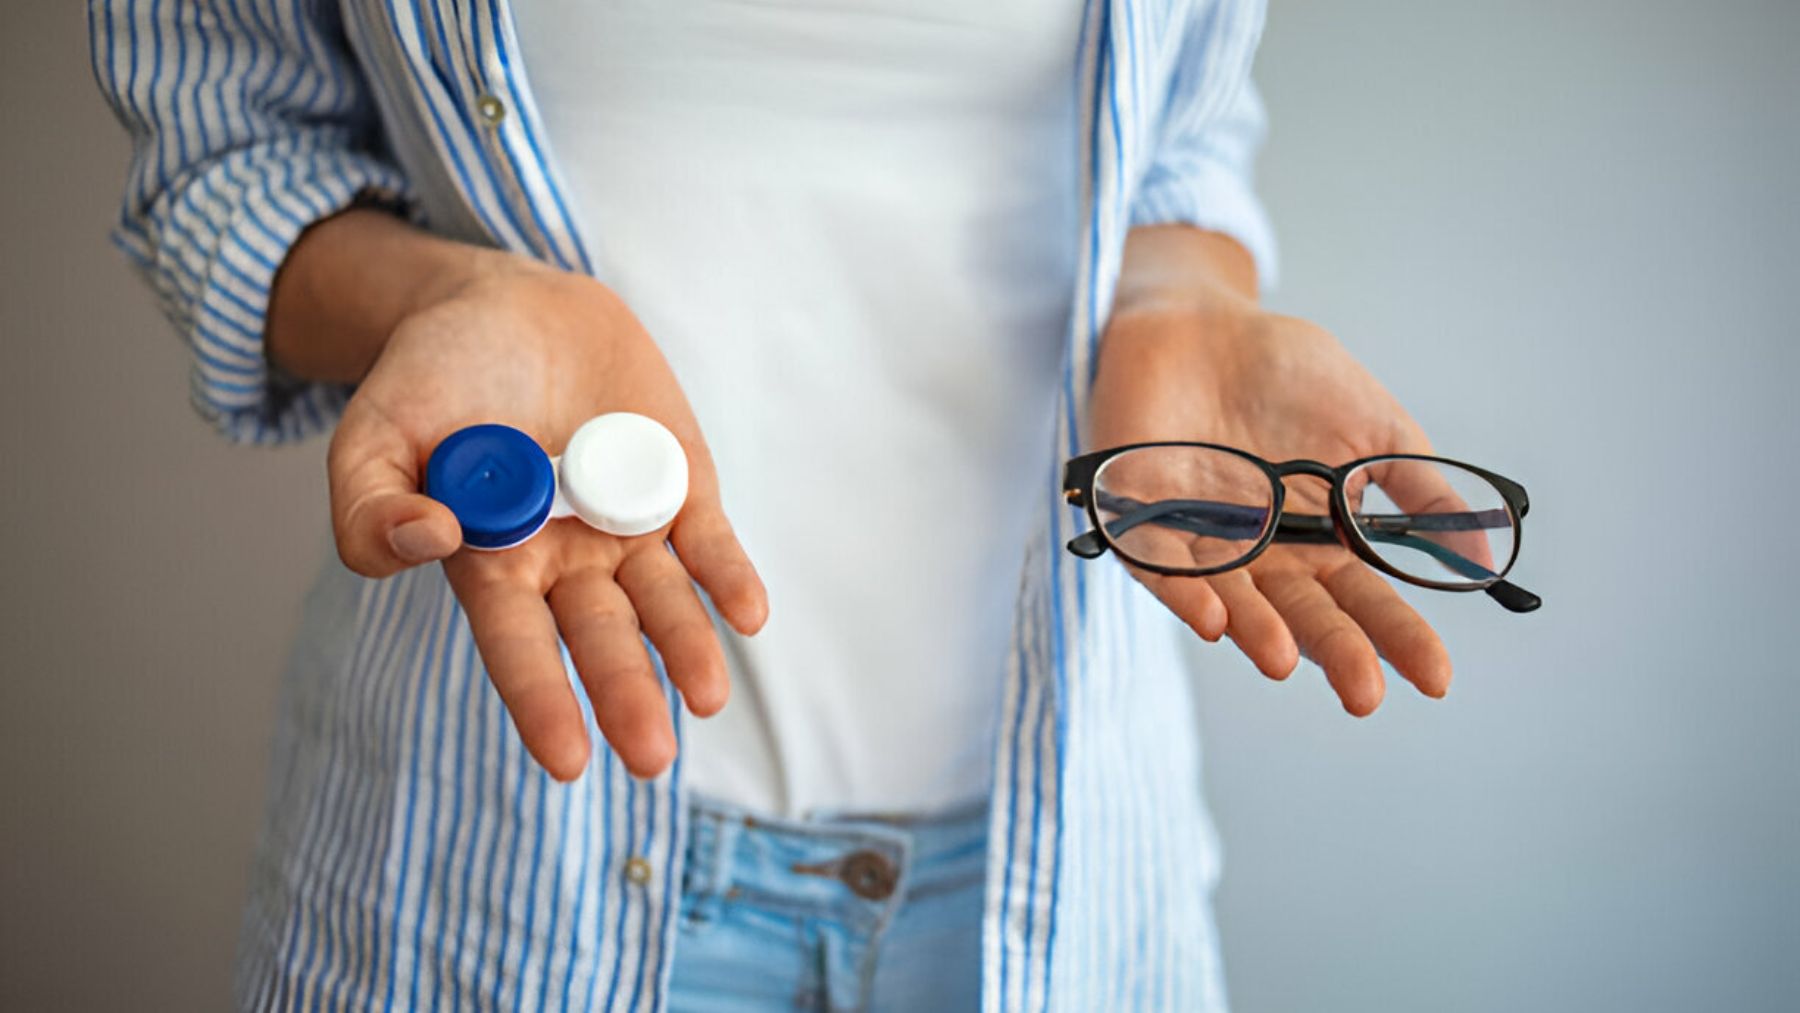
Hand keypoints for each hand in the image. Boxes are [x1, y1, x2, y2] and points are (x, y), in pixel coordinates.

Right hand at [321, 250, 766, 779]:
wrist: (504, 304)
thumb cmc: (429, 381)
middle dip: (627, 693)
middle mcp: (567, 560)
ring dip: (688, 647)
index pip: (519, 647)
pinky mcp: (678, 485)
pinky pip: (709, 540)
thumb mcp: (371, 435)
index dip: (542, 701)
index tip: (569, 760)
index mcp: (492, 564)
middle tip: (651, 757)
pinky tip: (747, 612)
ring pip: (663, 600)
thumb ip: (369, 506)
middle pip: (602, 637)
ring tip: (706, 698)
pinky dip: (728, 575)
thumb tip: (426, 541)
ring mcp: (628, 526)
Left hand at [1090, 299, 1451, 714]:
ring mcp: (1203, 542)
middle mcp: (1264, 555)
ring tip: (1286, 659)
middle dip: (1337, 654)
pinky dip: (1185, 592)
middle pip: (1304, 615)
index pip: (1366, 601)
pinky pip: (1162, 567)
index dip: (1400, 639)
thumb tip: (1485, 558)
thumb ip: (1423, 492)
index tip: (1437, 678)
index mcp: (1321, 541)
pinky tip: (1213, 618)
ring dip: (1259, 633)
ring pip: (1234, 602)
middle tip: (1366, 695)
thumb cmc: (1290, 376)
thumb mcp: (1375, 428)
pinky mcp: (1143, 522)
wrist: (1202, 325)